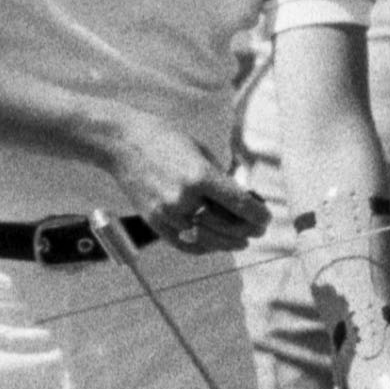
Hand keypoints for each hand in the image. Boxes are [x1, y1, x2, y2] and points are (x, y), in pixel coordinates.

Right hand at [92, 114, 266, 251]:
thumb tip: (243, 200)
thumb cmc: (165, 141)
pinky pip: (184, 244)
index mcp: (200, 176)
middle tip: (257, 230)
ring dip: (228, 243)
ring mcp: (167, 214)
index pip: (240, 205)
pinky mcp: (155, 222)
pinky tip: (214, 244)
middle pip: (226, 227)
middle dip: (247, 231)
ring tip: (240, 241)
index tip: (266, 218)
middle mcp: (184, 198)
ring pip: (207, 240)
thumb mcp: (200, 152)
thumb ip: (220, 179)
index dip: (258, 215)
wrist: (123, 144)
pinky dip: (203, 247)